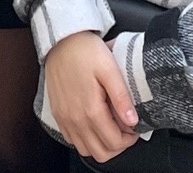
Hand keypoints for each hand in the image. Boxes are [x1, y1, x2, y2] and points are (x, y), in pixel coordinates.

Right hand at [44, 30, 140, 161]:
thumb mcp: (110, 69)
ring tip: (111, 127)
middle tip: (125, 130)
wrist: (61, 40)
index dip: (129, 140)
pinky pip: (72, 140)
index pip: (113, 142)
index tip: (134, 128)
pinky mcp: (58, 115)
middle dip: (117, 146)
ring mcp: (64, 119)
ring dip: (101, 145)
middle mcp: (75, 119)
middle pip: (100, 153)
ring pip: (85, 150)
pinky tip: (94, 124)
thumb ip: (121, 97)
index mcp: (90, 109)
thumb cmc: (85, 51)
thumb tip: (133, 121)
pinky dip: (85, 139)